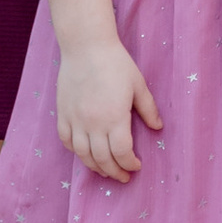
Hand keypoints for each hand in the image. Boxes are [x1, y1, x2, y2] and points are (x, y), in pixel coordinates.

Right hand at [57, 35, 160, 180]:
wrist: (86, 46)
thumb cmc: (116, 63)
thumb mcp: (138, 85)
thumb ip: (148, 109)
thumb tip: (158, 128)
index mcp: (114, 117)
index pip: (121, 152)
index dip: (129, 164)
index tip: (136, 166)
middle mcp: (93, 123)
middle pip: (102, 159)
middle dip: (114, 172)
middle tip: (123, 177)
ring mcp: (75, 119)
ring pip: (82, 154)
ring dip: (95, 167)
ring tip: (105, 170)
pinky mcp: (63, 113)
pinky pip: (66, 140)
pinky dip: (75, 151)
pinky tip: (84, 153)